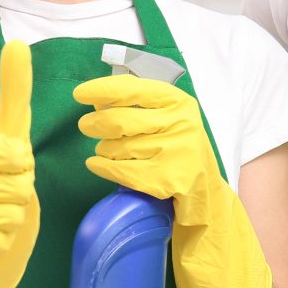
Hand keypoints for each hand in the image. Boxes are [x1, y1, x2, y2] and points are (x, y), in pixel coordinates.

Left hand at [74, 74, 269, 287]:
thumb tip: (98, 98)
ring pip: (119, 147)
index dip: (103, 90)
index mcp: (180, 103)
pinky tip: (97, 165)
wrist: (207, 197)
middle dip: (95, 123)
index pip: (134, 89)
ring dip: (103, 149)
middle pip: (120, 120)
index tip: (80, 94)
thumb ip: (142, 106)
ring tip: (104, 150)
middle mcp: (182, 124)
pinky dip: (103, 168)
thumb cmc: (179, 153)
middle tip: (85, 126)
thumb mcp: (171, 121)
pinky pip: (122, 171)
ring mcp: (178, 152)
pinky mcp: (169, 179)